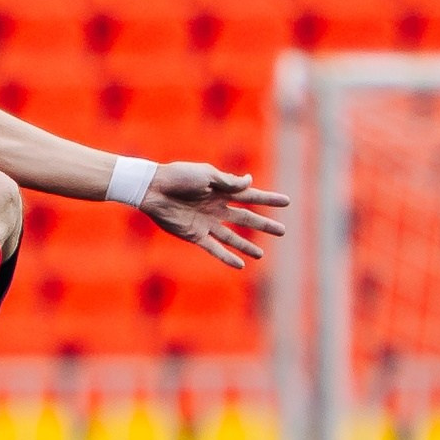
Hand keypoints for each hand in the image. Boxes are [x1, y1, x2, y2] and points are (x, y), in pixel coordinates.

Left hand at [141, 163, 291, 269]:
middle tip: (283, 231)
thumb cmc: (179, 176)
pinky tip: (239, 265)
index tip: (286, 202)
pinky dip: (226, 257)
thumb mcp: (207, 175)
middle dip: (264, 225)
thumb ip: (228, 182)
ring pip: (232, 237)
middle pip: (246, 218)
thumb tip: (250, 181)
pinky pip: (214, 248)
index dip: (268, 199)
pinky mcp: (194, 234)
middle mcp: (216, 208)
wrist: (153, 188)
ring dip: (246, 246)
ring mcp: (206, 222)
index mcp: (221, 190)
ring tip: (261, 255)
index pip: (250, 196)